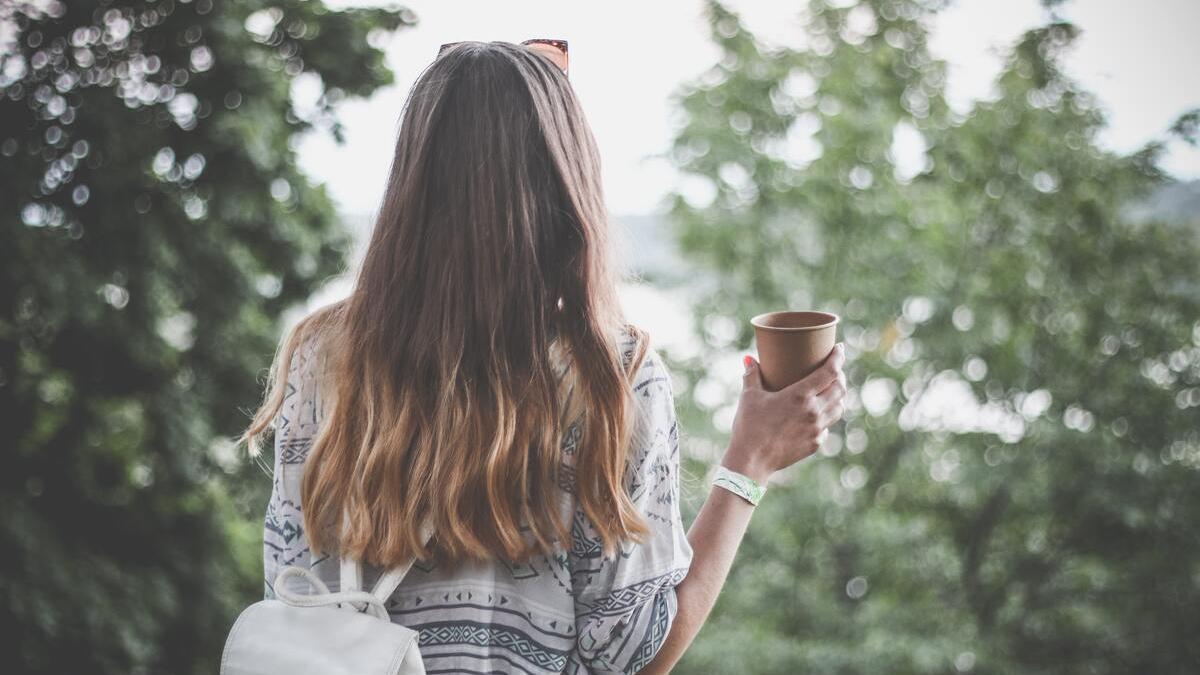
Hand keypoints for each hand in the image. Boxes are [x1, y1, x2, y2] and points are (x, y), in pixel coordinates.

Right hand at [722, 344, 847, 483]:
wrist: (751, 461)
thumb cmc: (749, 426)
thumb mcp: (749, 397)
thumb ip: (751, 375)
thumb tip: (749, 359)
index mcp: (800, 395)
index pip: (830, 371)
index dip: (838, 357)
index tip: (840, 348)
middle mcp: (814, 411)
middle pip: (839, 388)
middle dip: (840, 375)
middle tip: (834, 368)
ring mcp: (817, 429)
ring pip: (839, 407)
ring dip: (838, 395)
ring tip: (831, 389)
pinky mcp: (815, 443)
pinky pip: (827, 426)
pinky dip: (827, 416)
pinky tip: (818, 414)